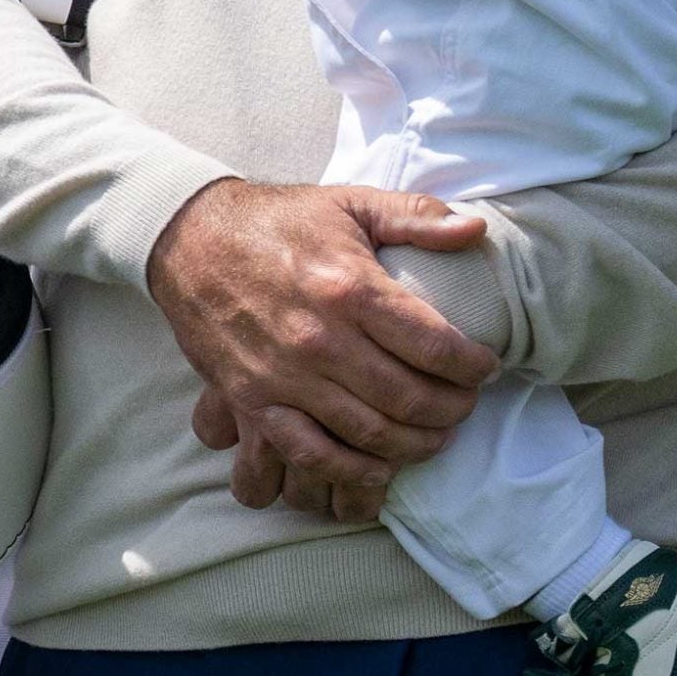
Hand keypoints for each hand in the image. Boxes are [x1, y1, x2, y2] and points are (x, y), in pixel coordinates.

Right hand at [149, 178, 497, 507]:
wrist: (190, 241)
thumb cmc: (278, 222)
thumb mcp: (350, 203)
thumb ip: (416, 216)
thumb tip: (476, 229)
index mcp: (350, 288)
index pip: (434, 345)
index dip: (473, 365)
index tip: (486, 367)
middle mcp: (319, 339)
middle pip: (407, 398)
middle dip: (452, 410)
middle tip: (466, 405)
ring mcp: (284, 377)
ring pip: (367, 436)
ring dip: (413, 446)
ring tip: (436, 436)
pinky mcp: (253, 402)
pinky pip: (308, 455)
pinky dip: (349, 472)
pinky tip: (378, 467)